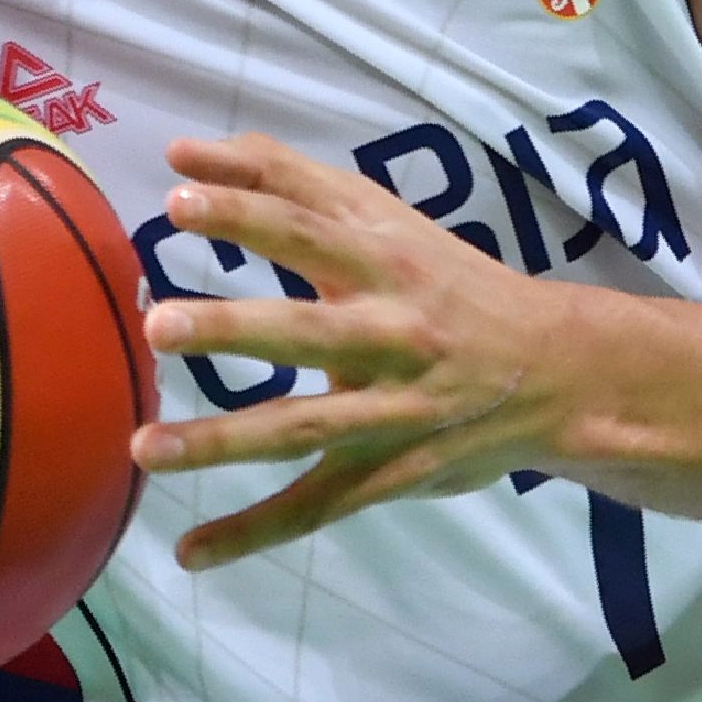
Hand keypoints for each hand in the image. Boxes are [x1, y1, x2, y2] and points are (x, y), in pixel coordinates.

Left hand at [132, 134, 574, 570]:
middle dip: (232, 329)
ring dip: (223, 441)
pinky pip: (315, 506)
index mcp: (381, 261)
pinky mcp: (386, 472)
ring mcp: (387, 411)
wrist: (556, 372)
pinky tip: (188, 551)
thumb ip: (282, 177)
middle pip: (304, 331)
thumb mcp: (378, 218)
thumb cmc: (441, 280)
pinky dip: (253, 532)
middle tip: (157, 325)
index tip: (175, 200)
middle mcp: (387, 334)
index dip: (243, 212)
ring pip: (302, 428)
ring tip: (145, 448)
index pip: (304, 229)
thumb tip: (181, 150)